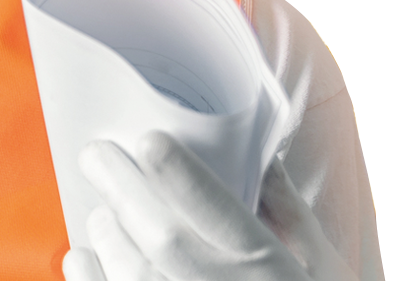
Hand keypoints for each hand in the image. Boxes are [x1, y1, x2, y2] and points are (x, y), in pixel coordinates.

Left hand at [61, 132, 358, 280]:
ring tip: (102, 213)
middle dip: (121, 187)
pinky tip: (83, 255)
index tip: (150, 140)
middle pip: (161, 234)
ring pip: (129, 270)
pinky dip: (89, 275)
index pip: (216, 211)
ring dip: (106, 232)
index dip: (179, 173)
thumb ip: (289, 213)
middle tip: (95, 154)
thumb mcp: (324, 267)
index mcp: (268, 267)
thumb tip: (261, 157)